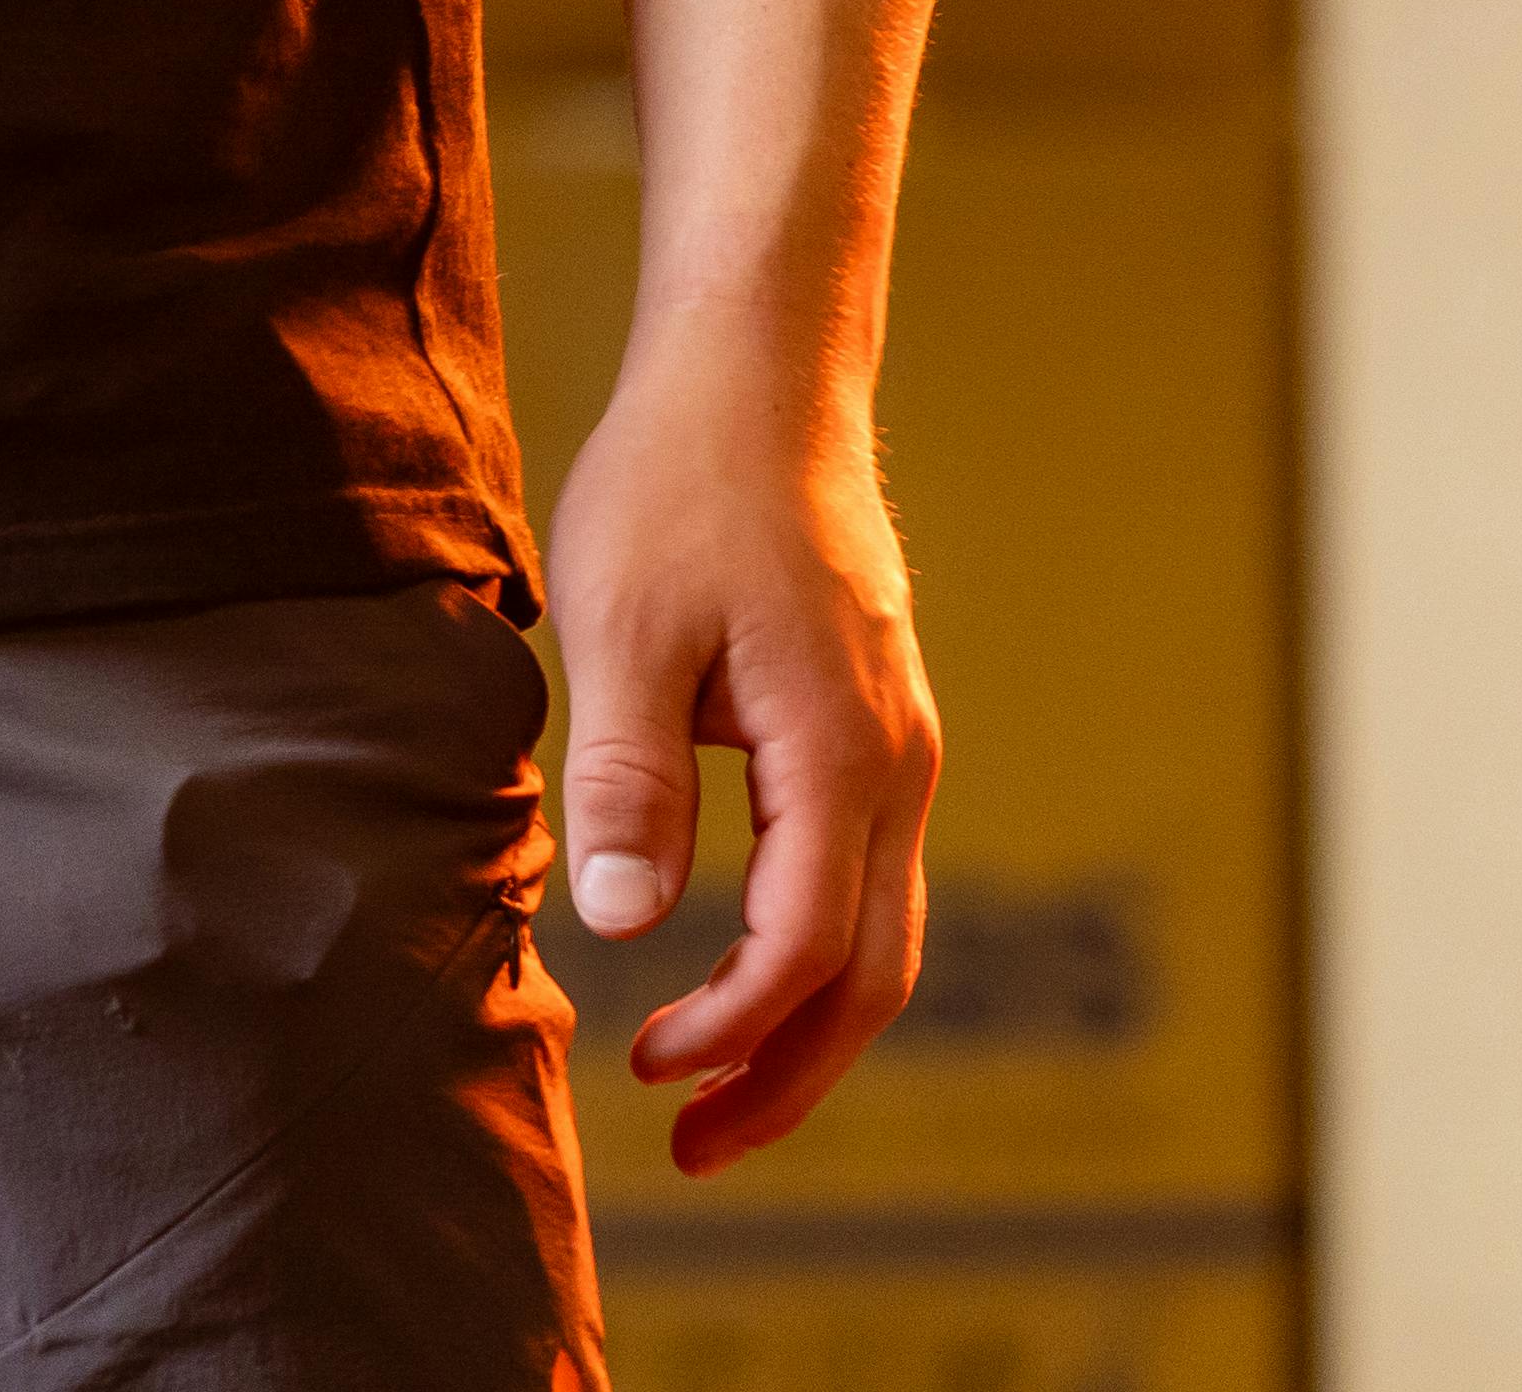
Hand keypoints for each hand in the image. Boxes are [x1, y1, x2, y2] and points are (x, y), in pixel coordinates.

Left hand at [541, 339, 939, 1171]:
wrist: (760, 374)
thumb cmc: (681, 480)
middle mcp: (897, 764)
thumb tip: (626, 923)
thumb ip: (625, 775)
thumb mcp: (623, 622)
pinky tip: (740, 967)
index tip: (645, 1066)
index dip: (731, 1029)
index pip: (807, 947)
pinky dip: (815, 952)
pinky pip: (867, 875)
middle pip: (872, 974)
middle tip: (696, 1148)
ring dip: (805, 1024)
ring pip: (881, 933)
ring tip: (710, 1087)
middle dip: (788, 1074)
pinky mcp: (873, 725)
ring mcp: (898, 746)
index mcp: (842, 752)